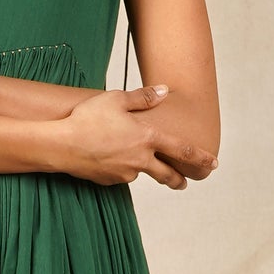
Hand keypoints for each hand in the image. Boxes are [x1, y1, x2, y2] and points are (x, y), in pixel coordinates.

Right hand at [58, 85, 216, 188]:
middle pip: (167, 175)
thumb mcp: (116, 99)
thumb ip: (142, 97)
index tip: (213, 164)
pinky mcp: (109, 182)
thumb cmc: (88, 119)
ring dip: (140, 168)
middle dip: (178, 180)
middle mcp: (140, 159)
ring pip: (140, 172)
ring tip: (128, 157)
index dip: (200, 157)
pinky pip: (120, 175)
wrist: (61, 145)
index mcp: (147, 138)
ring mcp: (125, 173)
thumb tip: (164, 91)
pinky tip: (105, 157)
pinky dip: (119, 168)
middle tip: (183, 183)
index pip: (182, 150)